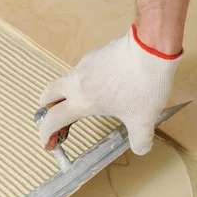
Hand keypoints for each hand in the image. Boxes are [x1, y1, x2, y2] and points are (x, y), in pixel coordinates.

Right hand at [37, 25, 182, 155]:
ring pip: (65, 82)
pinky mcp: (94, 55)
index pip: (52, 120)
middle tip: (57, 118)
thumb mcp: (144, 120)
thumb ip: (140, 140)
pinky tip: (105, 84)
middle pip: (47, 95)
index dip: (45, 134)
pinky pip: (82, 71)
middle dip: (47, 108)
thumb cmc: (144, 85)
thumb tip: (141, 148)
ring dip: (67, 94)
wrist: (152, 48)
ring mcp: (83, 66)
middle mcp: (76, 83)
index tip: (47, 143)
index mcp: (82, 102)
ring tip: (88, 102)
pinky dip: (84, 81)